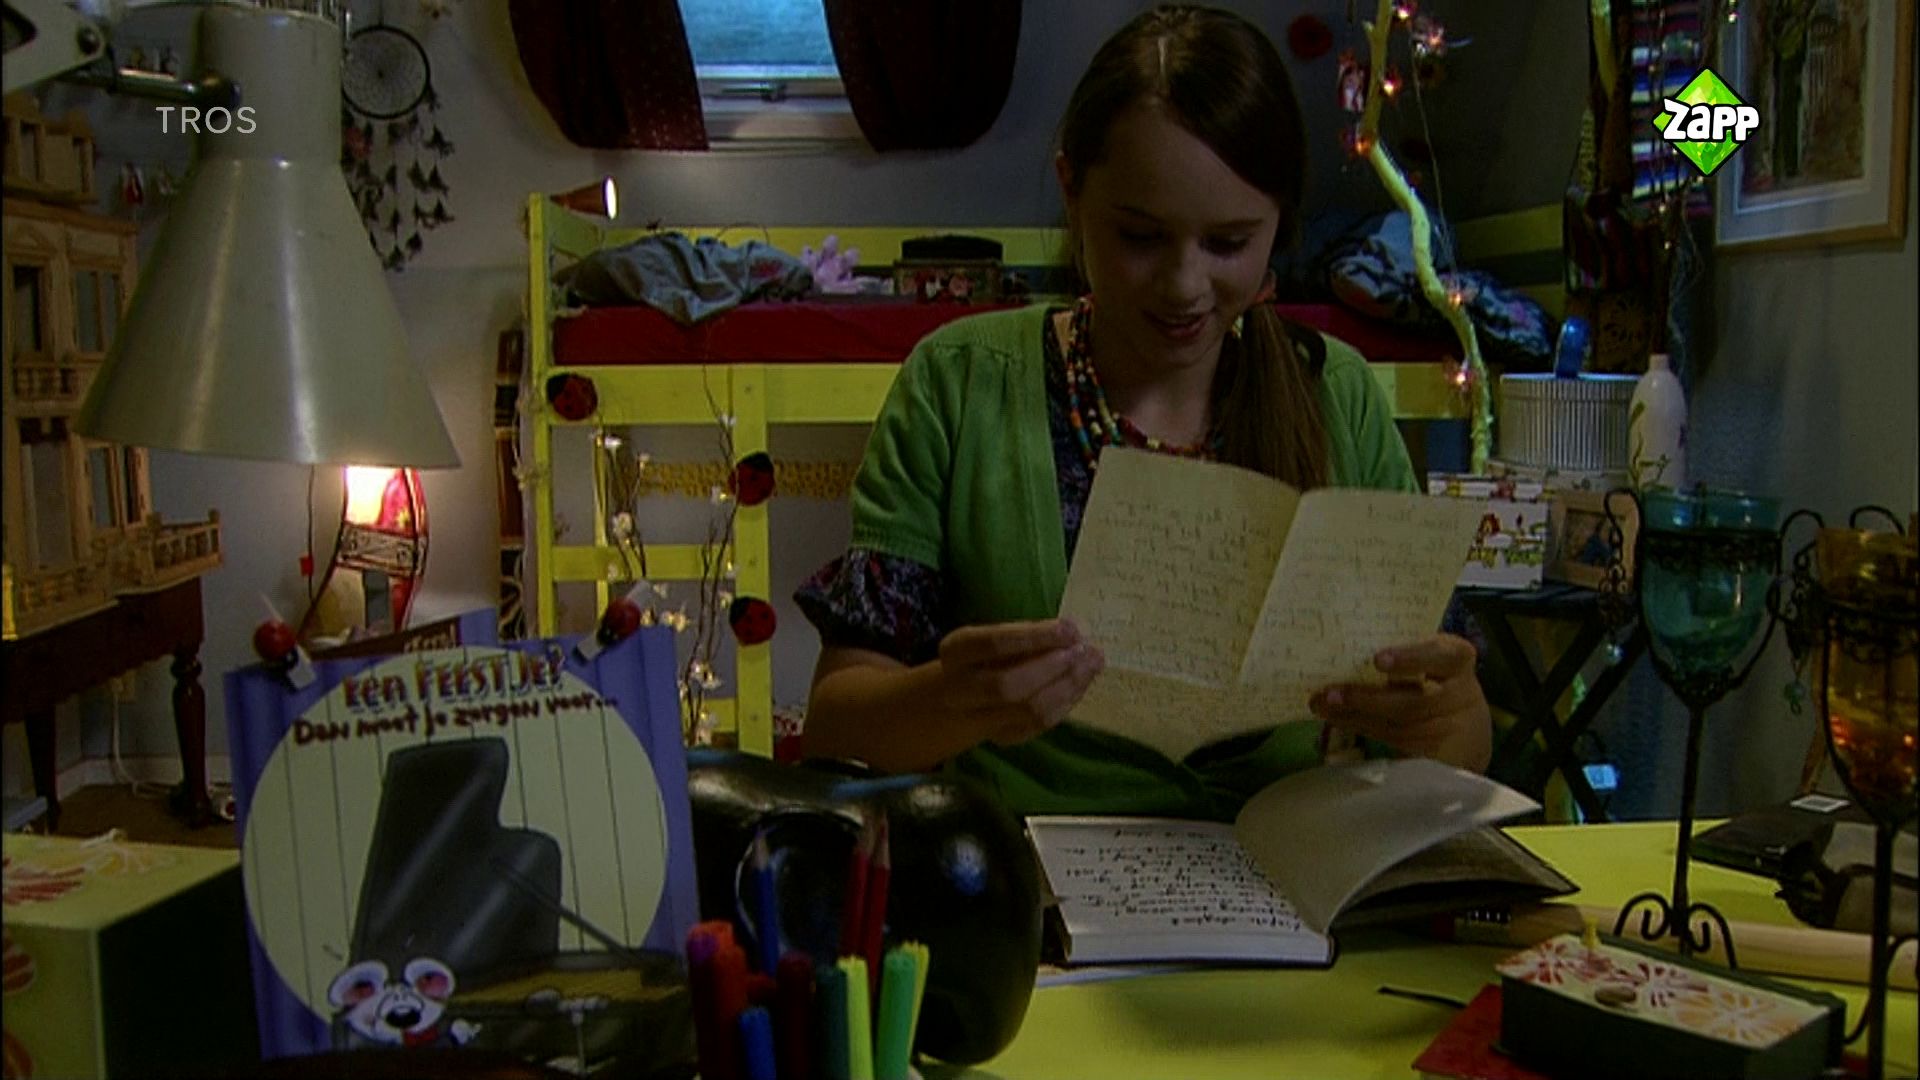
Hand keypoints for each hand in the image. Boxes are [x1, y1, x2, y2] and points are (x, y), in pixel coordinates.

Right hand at [937, 619, 1104, 747]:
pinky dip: (1066, 702)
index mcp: (956, 652)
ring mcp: (979, 720)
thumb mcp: (992, 636)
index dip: (1035, 637)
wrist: (954, 699)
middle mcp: (959, 690)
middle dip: (1052, 668)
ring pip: (1028, 710)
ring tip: (1092, 663)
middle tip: (1082, 651)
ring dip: (1067, 686)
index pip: (993, 644)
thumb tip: (1072, 632)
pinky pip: (1040, 724)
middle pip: (1007, 686)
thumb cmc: (983, 656)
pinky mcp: (1002, 738)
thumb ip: (1026, 634)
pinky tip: (1081, 684)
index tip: (1070, 628)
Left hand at [1310, 634, 1490, 771]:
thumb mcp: (1431, 657)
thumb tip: (1342, 645)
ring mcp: (1450, 728)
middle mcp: (1459, 694)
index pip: (1442, 656)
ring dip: (1355, 717)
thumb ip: (1402, 652)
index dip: (1410, 658)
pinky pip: (1395, 743)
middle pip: (1415, 702)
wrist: (1468, 726)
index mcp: (1458, 659)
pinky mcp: (1436, 754)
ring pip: (1399, 726)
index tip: (1378, 660)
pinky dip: (1362, 729)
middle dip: (1369, 699)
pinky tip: (1337, 720)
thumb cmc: (1436, 676)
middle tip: (1332, 693)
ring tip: (1322, 705)